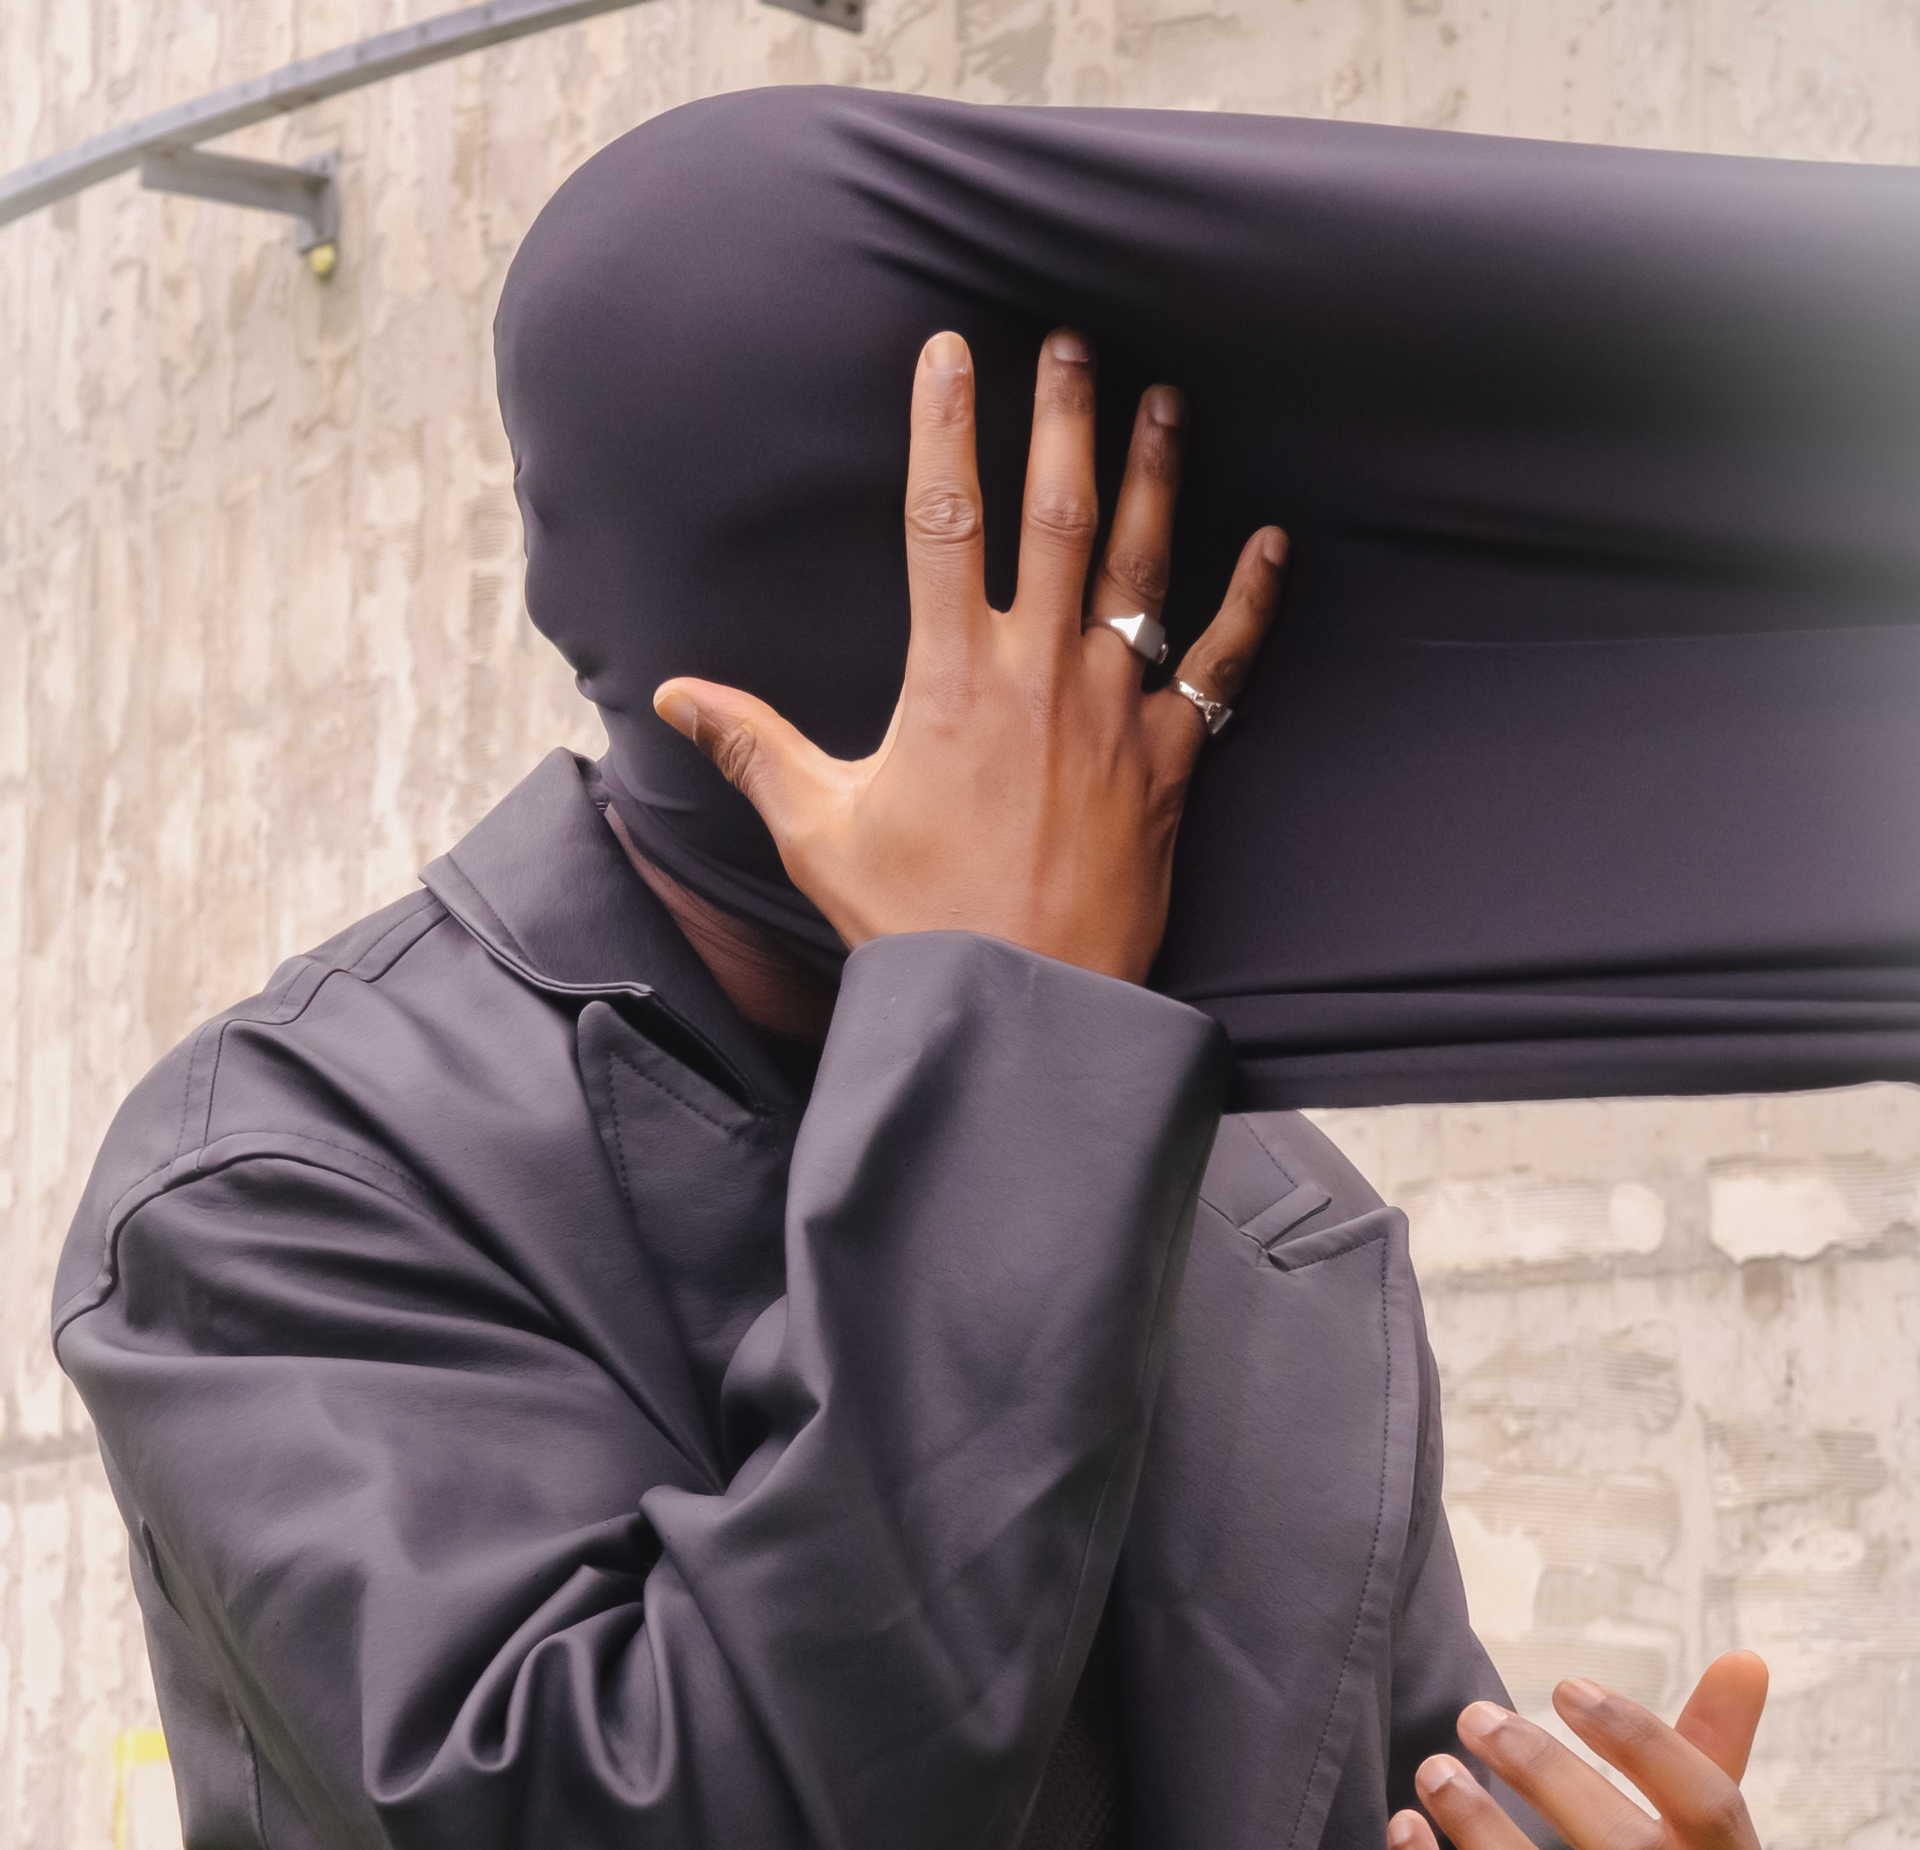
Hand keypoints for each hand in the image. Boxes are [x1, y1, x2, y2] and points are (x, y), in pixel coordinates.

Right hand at [653, 329, 1286, 982]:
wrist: (1019, 1008)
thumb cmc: (916, 925)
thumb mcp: (818, 831)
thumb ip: (752, 748)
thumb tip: (674, 698)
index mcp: (949, 679)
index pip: (942, 521)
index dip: (945, 428)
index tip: (950, 352)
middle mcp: (1038, 677)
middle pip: (1057, 516)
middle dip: (1064, 418)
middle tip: (1075, 341)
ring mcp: (1113, 716)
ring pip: (1143, 570)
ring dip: (1156, 477)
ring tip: (1166, 401)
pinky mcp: (1169, 767)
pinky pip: (1222, 668)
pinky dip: (1250, 603)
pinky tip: (1273, 543)